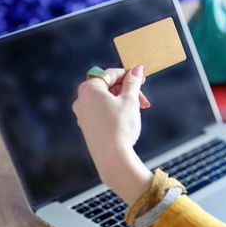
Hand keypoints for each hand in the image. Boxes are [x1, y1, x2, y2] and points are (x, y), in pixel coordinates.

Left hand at [72, 66, 153, 203]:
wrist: (113, 157)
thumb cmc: (121, 126)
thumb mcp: (130, 100)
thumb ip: (133, 82)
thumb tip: (137, 69)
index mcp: (89, 89)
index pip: (109, 74)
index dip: (127, 75)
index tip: (141, 78)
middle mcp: (81, 100)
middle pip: (108, 88)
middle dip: (127, 91)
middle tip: (144, 99)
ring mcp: (83, 115)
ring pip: (106, 101)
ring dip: (124, 102)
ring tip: (140, 110)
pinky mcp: (88, 128)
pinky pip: (102, 112)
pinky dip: (116, 111)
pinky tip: (129, 119)